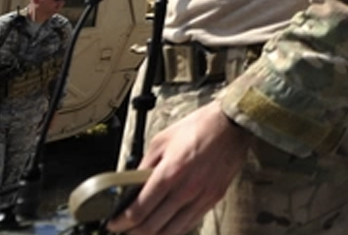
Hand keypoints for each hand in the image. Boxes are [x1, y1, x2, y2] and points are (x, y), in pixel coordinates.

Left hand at [105, 102, 250, 234]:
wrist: (232, 124)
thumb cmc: (198, 127)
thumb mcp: (162, 140)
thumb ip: (144, 166)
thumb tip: (131, 186)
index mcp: (170, 172)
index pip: (139, 210)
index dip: (122, 222)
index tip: (114, 223)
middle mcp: (186, 189)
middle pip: (152, 226)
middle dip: (133, 232)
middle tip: (124, 229)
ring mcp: (202, 197)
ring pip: (172, 231)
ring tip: (142, 232)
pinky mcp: (213, 199)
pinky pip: (190, 223)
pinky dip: (174, 229)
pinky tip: (165, 227)